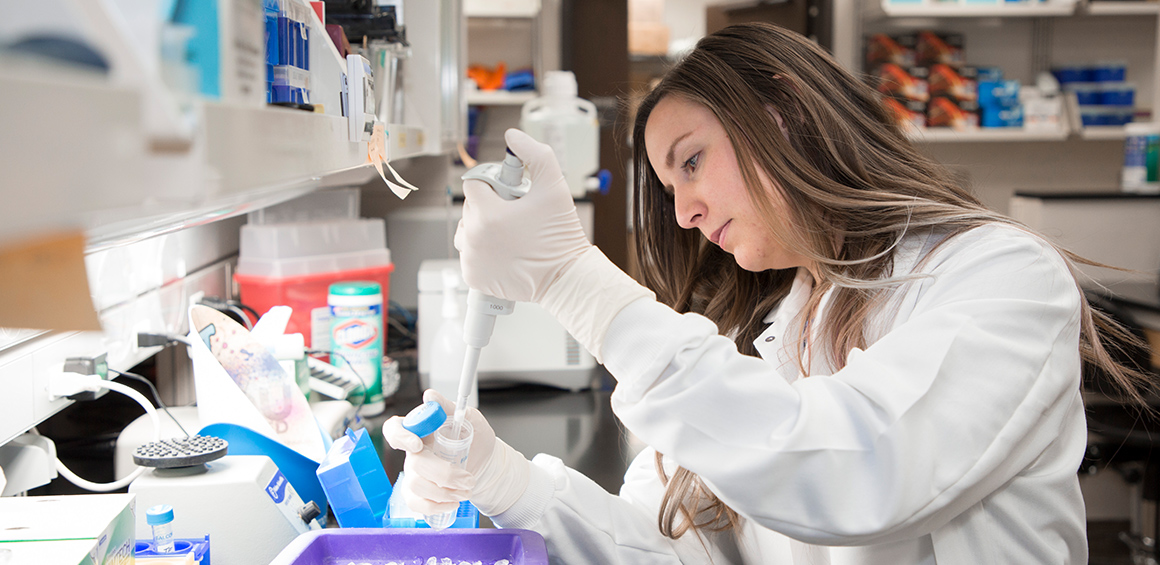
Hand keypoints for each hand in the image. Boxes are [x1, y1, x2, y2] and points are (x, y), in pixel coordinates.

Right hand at [382, 389, 529, 516]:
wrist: (485, 462)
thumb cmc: (474, 438)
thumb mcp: (469, 418)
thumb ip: (449, 408)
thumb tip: (430, 396)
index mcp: (420, 429)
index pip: (394, 428)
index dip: (400, 437)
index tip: (418, 444)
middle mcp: (413, 451)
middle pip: (414, 463)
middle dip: (444, 474)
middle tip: (467, 478)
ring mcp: (413, 473)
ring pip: (416, 485)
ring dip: (444, 492)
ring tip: (466, 489)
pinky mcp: (418, 492)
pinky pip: (415, 503)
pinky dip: (435, 506)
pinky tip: (453, 503)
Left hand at [455, 129, 654, 362]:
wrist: (565, 277)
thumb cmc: (560, 234)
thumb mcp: (554, 186)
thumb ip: (534, 154)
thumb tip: (512, 136)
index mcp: (487, 214)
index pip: (474, 184)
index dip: (492, 183)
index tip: (509, 192)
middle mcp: (473, 238)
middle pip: (470, 208)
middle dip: (490, 206)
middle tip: (515, 213)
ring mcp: (471, 260)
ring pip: (466, 231)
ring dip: (482, 228)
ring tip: (508, 232)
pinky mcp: (473, 277)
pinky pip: (469, 255)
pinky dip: (481, 252)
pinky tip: (503, 250)